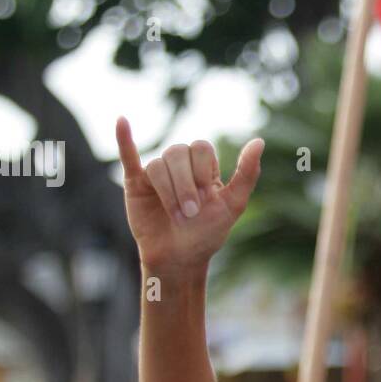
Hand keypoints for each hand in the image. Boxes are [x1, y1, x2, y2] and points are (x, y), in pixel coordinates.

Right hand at [116, 117, 263, 273]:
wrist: (179, 259)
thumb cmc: (207, 234)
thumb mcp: (233, 205)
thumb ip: (247, 173)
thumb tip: (259, 141)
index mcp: (202, 167)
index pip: (201, 147)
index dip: (201, 170)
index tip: (207, 198)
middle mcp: (179, 166)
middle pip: (177, 152)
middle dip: (185, 184)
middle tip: (190, 212)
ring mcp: (156, 173)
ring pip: (157, 164)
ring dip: (168, 191)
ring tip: (176, 216)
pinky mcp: (135, 183)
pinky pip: (128, 156)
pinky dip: (123, 139)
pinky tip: (121, 121)